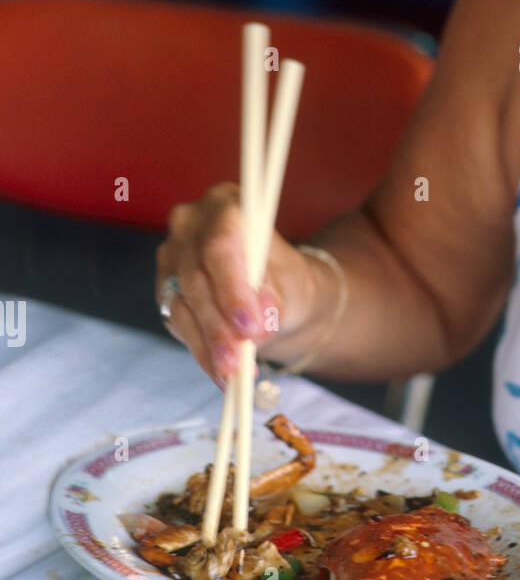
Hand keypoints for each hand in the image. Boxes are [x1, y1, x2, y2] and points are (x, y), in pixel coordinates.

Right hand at [155, 181, 318, 385]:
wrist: (274, 292)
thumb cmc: (286, 277)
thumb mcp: (293, 283)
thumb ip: (275, 297)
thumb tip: (261, 322)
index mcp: (226, 205)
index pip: (221, 246)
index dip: (233, 288)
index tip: (250, 326)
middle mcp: (191, 225)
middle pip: (197, 277)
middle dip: (219, 324)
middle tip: (241, 359)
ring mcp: (172, 257)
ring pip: (184, 305)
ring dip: (209, 344)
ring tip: (234, 374)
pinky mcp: (166, 290)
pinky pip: (178, 324)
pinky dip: (202, 351)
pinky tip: (221, 373)